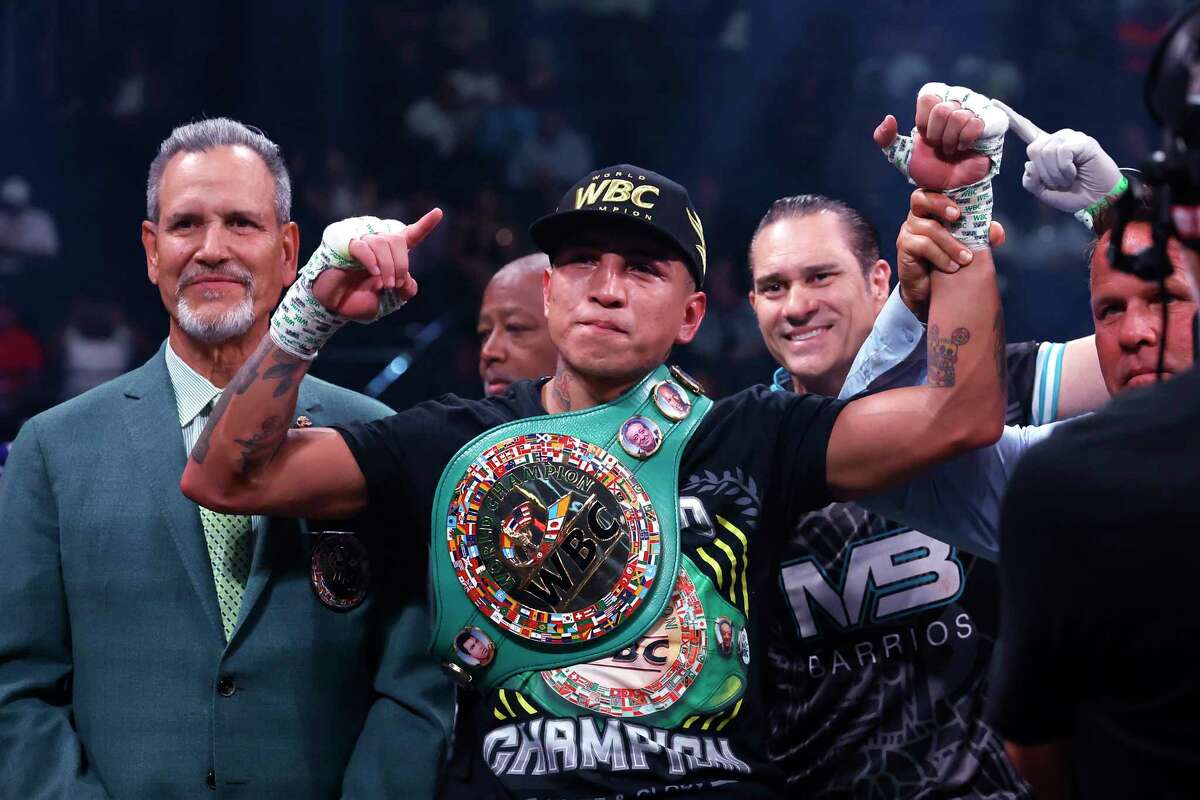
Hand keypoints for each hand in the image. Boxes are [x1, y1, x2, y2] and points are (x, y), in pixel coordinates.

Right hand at [311, 209, 442, 320]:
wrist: (333, 306)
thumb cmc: (359, 300)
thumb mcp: (389, 301)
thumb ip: (404, 290)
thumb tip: (407, 280)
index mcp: (390, 255)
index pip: (410, 236)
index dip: (425, 225)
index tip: (438, 212)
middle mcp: (377, 245)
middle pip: (397, 240)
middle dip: (401, 264)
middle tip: (395, 285)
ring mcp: (361, 243)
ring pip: (382, 243)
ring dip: (388, 266)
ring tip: (384, 284)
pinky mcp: (345, 246)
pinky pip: (363, 246)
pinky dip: (372, 261)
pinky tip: (374, 274)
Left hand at [875, 83, 1007, 190]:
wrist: (951, 186)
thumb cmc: (930, 167)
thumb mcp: (902, 154)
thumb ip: (885, 138)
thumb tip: (889, 118)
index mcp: (937, 101)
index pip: (928, 97)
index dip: (924, 123)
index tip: (927, 137)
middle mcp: (958, 98)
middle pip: (942, 109)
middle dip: (937, 136)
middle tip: (942, 146)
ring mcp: (978, 107)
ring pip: (958, 116)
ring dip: (951, 141)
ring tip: (954, 149)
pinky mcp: (993, 121)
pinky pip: (976, 124)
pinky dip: (966, 140)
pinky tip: (967, 147)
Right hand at [897, 190, 1004, 318]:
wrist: (930, 291)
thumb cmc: (948, 261)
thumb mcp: (969, 246)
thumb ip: (982, 235)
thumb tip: (996, 232)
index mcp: (933, 208)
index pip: (935, 188)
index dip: (946, 189)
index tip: (963, 201)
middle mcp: (917, 216)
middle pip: (920, 198)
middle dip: (940, 204)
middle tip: (957, 217)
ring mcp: (908, 231)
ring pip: (928, 227)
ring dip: (950, 243)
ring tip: (966, 258)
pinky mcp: (904, 247)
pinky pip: (922, 245)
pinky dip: (940, 256)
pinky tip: (951, 267)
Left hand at [994, 100, 1122, 214]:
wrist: (1098, 200)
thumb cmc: (1073, 195)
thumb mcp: (1044, 192)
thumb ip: (1030, 180)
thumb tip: (1029, 164)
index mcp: (1045, 149)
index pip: (1025, 129)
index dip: (1010, 117)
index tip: (993, 102)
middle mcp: (1056, 139)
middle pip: (1032, 149)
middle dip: (1043, 172)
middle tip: (1060, 182)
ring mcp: (1069, 138)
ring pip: (1045, 152)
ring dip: (1055, 174)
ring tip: (1069, 178)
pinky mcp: (1082, 141)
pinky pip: (1061, 152)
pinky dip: (1065, 169)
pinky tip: (1076, 172)